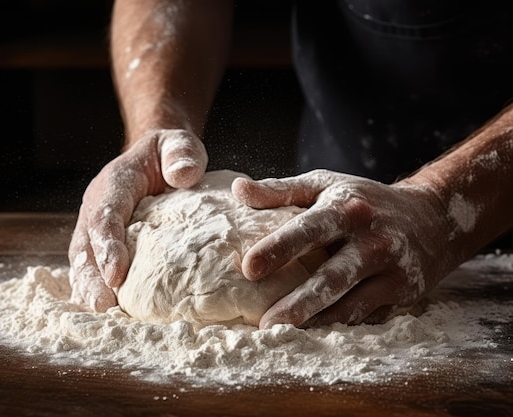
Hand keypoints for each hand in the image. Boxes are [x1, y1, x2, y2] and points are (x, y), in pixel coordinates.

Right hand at [68, 129, 207, 310]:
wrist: (157, 157)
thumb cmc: (169, 154)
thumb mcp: (178, 145)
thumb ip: (182, 154)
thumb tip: (185, 175)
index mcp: (114, 184)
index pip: (106, 215)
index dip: (108, 245)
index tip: (117, 274)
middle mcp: (98, 207)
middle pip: (86, 245)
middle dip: (91, 277)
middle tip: (102, 306)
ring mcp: (96, 227)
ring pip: (84, 260)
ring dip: (90, 288)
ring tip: (102, 315)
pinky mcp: (103, 244)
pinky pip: (93, 267)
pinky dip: (95, 288)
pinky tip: (106, 313)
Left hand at [231, 169, 455, 328]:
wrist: (433, 218)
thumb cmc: (364, 200)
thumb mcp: (325, 184)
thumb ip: (281, 190)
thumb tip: (238, 190)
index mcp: (347, 209)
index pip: (309, 229)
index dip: (279, 247)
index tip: (249, 268)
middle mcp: (372, 240)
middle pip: (332, 277)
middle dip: (298, 303)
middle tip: (265, 323)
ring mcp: (390, 270)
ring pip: (350, 305)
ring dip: (316, 323)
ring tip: (282, 337)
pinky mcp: (402, 293)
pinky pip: (366, 315)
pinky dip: (339, 326)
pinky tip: (313, 336)